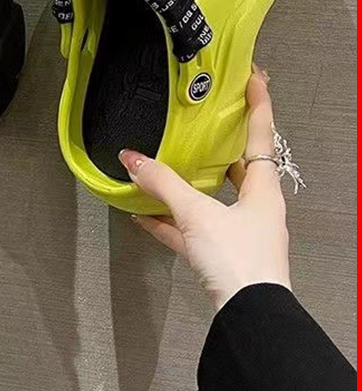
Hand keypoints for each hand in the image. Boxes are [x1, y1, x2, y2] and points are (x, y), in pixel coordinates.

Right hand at [121, 65, 289, 309]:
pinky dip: (169, 220)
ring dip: (185, 184)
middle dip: (218, 143)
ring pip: (210, 198)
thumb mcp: (196, 213)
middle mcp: (255, 206)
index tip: (254, 75)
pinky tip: (142, 214)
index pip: (261, 134)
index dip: (258, 103)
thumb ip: (161, 183)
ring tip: (158, 164)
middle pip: (236, 166)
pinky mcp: (221, 255)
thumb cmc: (237, 256)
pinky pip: (191, 228)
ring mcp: (239, 232)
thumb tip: (128, 157)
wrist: (249, 316)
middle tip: (199, 119)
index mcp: (262, 189)